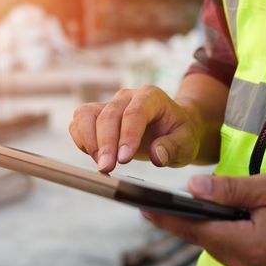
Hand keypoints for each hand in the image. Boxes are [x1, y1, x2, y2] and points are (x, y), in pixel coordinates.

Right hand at [68, 85, 202, 171]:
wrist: (171, 127)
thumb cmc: (179, 133)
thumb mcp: (186, 142)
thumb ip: (173, 147)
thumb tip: (156, 155)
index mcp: (151, 97)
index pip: (134, 113)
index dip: (127, 136)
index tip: (124, 159)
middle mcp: (127, 96)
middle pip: (108, 115)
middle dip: (105, 144)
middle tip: (106, 168)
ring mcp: (110, 104)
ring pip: (86, 115)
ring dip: (89, 141)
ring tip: (101, 164)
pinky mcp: (97, 115)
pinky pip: (79, 122)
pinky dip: (81, 140)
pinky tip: (95, 156)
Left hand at [143, 172, 265, 265]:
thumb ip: (230, 190)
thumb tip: (191, 190)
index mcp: (250, 248)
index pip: (196, 231)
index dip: (165, 218)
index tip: (139, 207)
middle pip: (209, 241)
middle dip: (197, 218)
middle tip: (181, 194)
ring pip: (224, 249)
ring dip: (221, 227)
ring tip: (225, 203)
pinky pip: (241, 257)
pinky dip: (237, 238)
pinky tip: (247, 221)